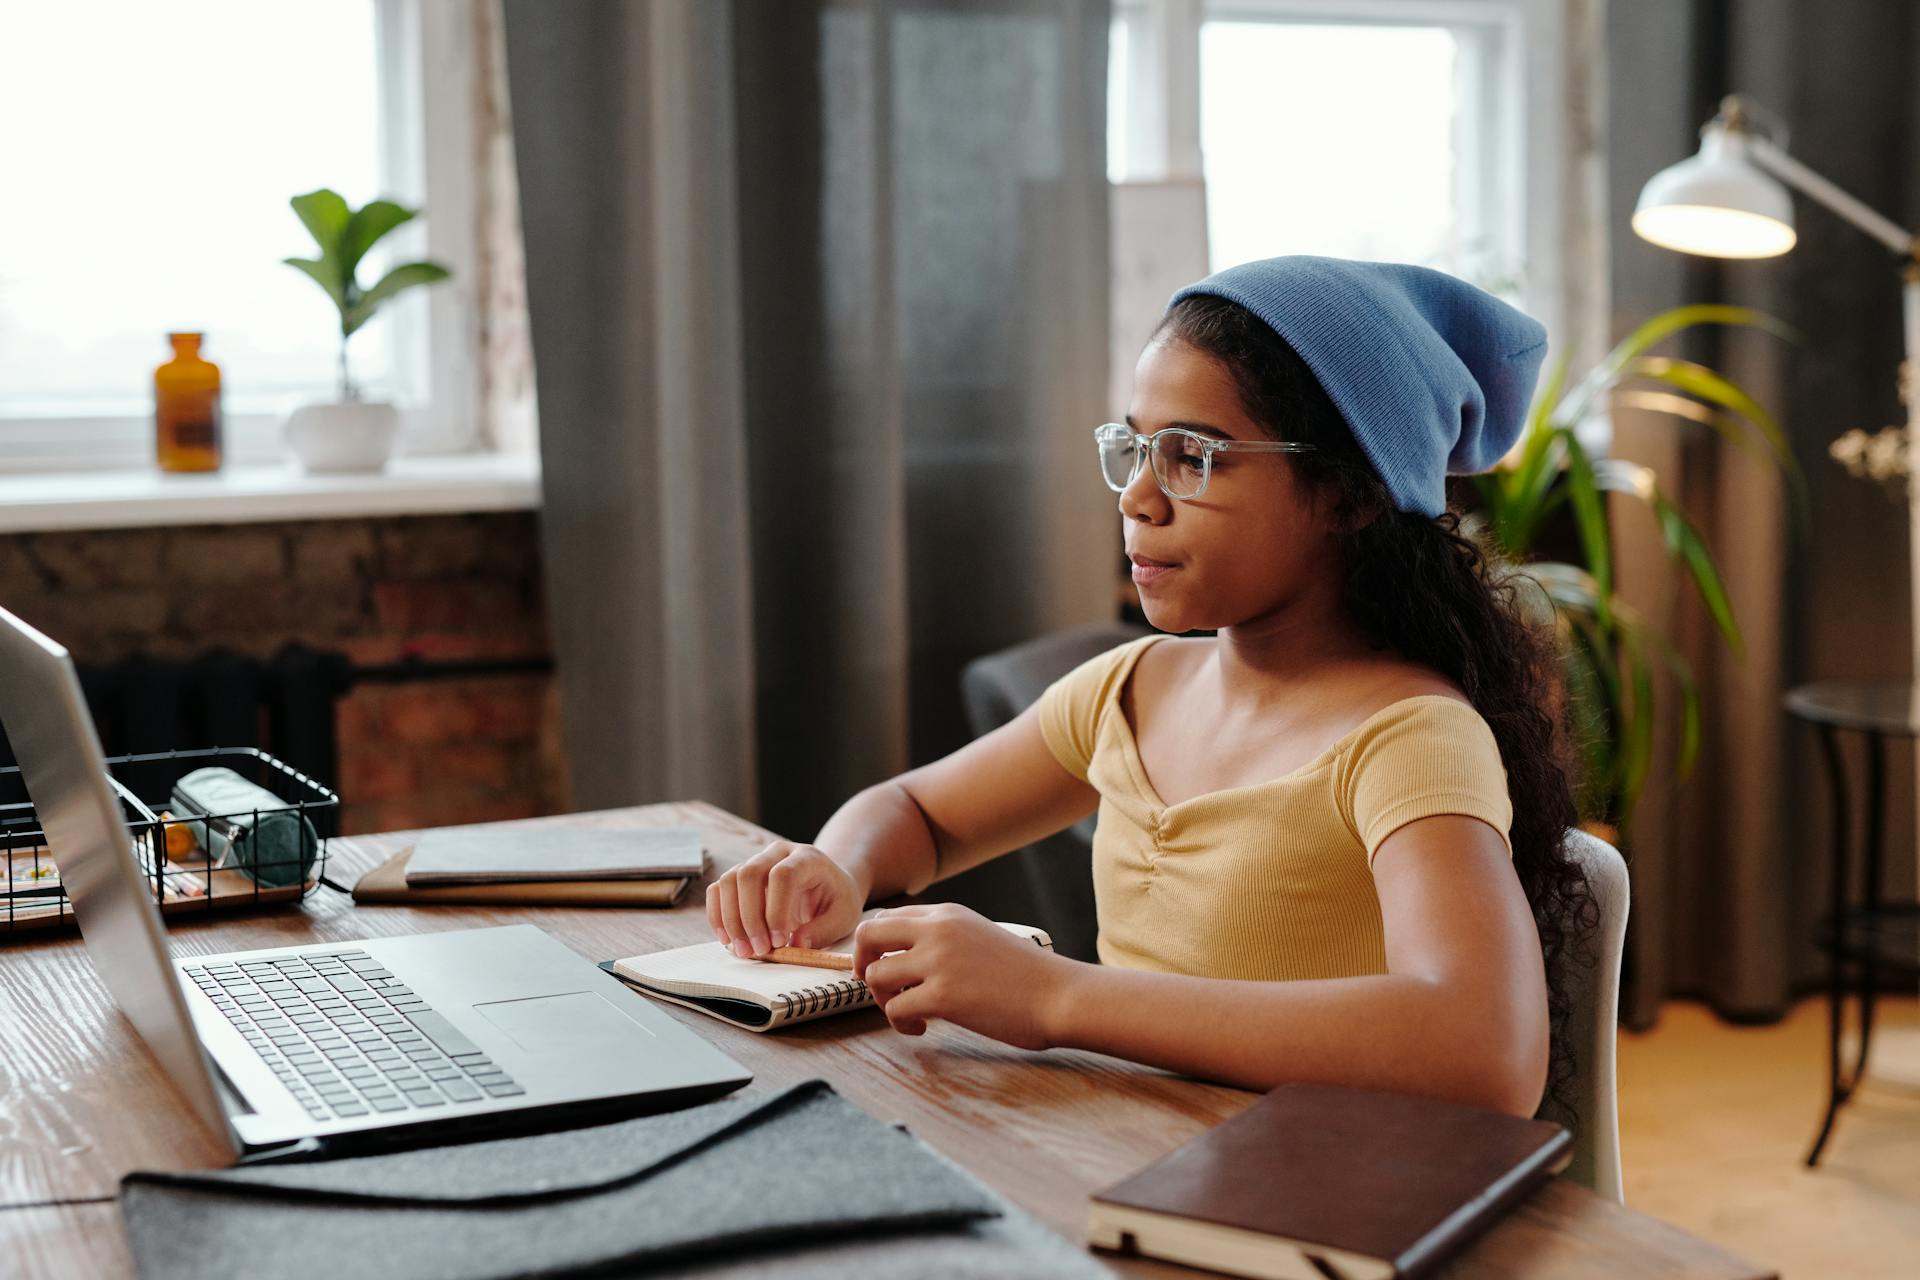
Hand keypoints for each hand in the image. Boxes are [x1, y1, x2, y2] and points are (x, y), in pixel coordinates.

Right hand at [707, 841, 864, 957]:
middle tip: (758, 950)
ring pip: (728, 881)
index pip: (783, 875)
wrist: (829, 884)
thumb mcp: (843, 916)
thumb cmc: (837, 899)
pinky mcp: (740, 875)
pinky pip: (718, 890)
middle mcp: (778, 853)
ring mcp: (756, 861)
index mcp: (807, 858)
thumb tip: (795, 944)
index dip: (776, 910)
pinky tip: (728, 940)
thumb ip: (822, 930)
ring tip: (743, 950)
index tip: (779, 941)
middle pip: (749, 874)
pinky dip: (718, 916)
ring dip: (730, 920)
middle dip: (749, 918)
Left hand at [851, 904, 1072, 1049]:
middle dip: (861, 964)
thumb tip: (908, 956)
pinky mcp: (942, 995)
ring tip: (910, 1014)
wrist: (1060, 994)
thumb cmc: (1027, 976)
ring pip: (875, 974)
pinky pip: (894, 1008)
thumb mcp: (981, 937)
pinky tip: (923, 1029)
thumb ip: (946, 938)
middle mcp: (938, 929)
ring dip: (883, 1000)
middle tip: (881, 988)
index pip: (887, 918)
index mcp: (948, 913)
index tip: (888, 969)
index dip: (877, 947)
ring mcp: (938, 961)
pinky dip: (900, 1023)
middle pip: (867, 935)